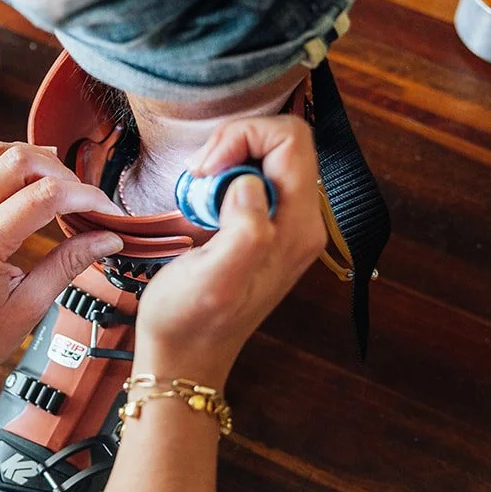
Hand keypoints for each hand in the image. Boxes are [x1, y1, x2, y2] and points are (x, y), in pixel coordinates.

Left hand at [0, 142, 123, 411]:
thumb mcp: (28, 307)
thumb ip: (68, 264)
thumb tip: (107, 239)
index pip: (46, 195)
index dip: (87, 197)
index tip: (109, 212)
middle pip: (21, 159)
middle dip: (64, 172)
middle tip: (86, 200)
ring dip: (35, 159)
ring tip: (63, 184)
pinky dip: (8, 164)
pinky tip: (30, 180)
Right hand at [134, 115, 325, 384]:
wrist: (186, 354)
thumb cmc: (190, 319)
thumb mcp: (214, 278)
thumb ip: (245, 229)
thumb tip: (249, 185)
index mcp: (297, 228)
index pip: (291, 140)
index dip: (244, 137)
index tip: (206, 169)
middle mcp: (303, 222)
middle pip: (285, 142)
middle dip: (236, 142)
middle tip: (199, 175)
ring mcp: (288, 225)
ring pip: (271, 155)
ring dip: (229, 157)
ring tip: (198, 189)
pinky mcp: (269, 228)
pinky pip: (258, 176)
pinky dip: (227, 175)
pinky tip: (204, 201)